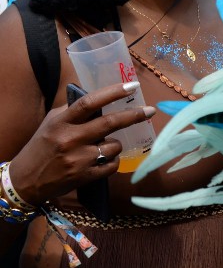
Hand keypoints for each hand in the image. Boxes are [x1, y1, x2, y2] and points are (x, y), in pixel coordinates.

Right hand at [8, 82, 155, 204]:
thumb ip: (73, 112)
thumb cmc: (42, 148)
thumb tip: (100, 99)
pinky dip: (113, 160)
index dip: (112, 93)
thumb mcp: (52, 124)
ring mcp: (78, 159)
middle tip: (150, 110)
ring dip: (116, 144)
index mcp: (61, 122)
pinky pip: (112, 164)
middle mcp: (70, 139)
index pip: (89, 102)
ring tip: (103, 146)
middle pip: (109, 123)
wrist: (26, 181)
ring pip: (114, 145)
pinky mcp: (85, 176)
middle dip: (134, 116)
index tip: (132, 86)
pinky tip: (102, 160)